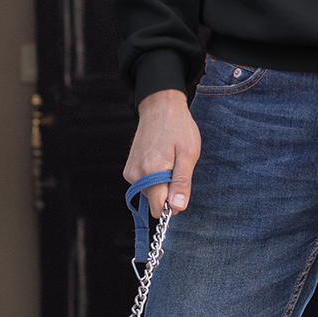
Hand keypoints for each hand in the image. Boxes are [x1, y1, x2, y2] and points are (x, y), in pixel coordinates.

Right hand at [124, 89, 200, 216]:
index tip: (180, 188)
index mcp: (152, 172)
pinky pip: (143, 185)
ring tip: (168, 161)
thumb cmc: (178, 128)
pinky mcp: (129, 169)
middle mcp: (136, 174)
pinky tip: (159, 160)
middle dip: (167, 192)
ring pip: (149, 194)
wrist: (160, 107)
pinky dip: (153, 178)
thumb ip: (182, 183)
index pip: (158, 208)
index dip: (173, 203)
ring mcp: (131, 172)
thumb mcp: (188, 154)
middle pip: (154, 202)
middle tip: (176, 169)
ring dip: (161, 184)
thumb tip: (177, 207)